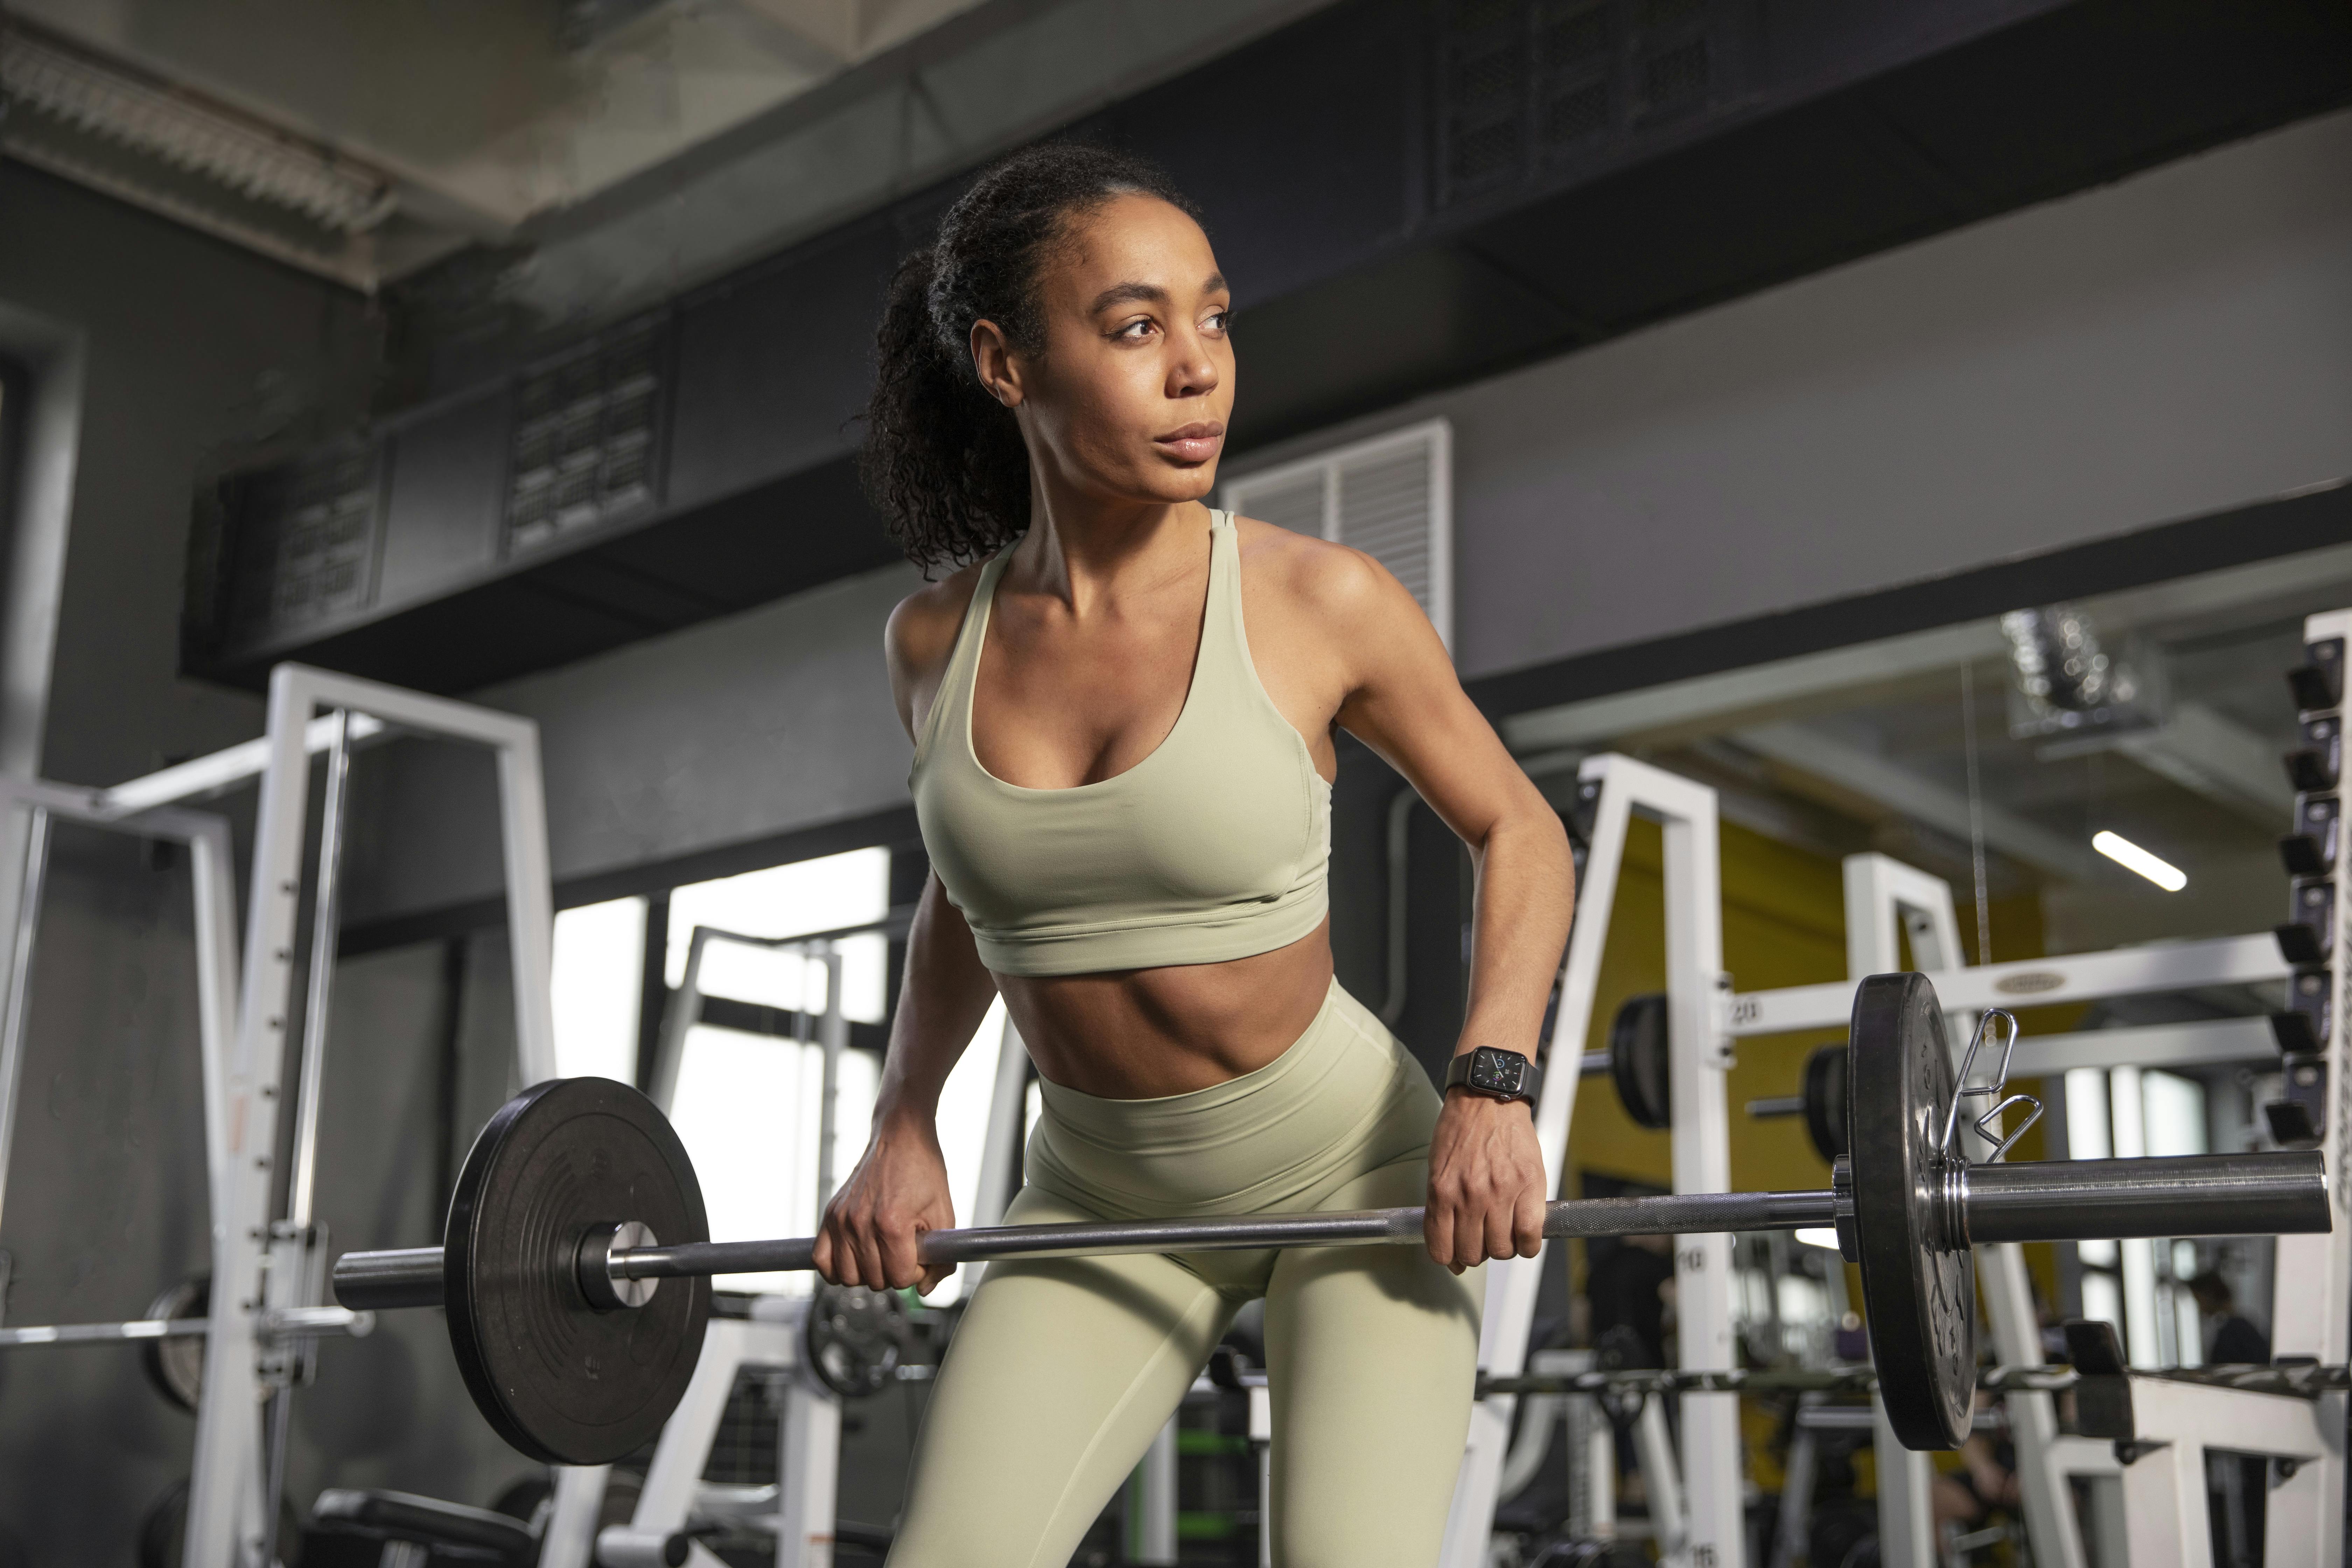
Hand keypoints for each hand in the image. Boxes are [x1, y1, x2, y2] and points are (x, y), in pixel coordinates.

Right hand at [812, 1114, 957, 1294]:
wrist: (901, 1137)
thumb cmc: (923, 1170)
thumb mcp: (944, 1215)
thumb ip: (940, 1259)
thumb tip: (926, 1290)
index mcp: (892, 1224)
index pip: (901, 1279)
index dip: (916, 1272)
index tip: (920, 1254)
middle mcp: (860, 1224)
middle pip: (875, 1281)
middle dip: (895, 1272)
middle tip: (904, 1250)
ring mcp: (841, 1219)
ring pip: (849, 1277)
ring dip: (868, 1272)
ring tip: (882, 1252)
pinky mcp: (830, 1215)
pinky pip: (822, 1260)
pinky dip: (836, 1268)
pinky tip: (855, 1257)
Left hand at [1424, 1081, 1546, 1271]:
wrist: (1488, 1098)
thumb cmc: (1461, 1130)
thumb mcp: (1438, 1167)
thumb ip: (1441, 1206)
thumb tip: (1449, 1246)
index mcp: (1442, 1192)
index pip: (1441, 1249)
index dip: (1450, 1260)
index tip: (1456, 1258)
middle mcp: (1469, 1196)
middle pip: (1473, 1254)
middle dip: (1477, 1253)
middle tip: (1482, 1239)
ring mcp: (1501, 1192)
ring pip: (1501, 1250)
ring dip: (1503, 1249)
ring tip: (1504, 1233)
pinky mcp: (1529, 1186)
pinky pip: (1530, 1237)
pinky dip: (1527, 1246)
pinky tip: (1524, 1237)